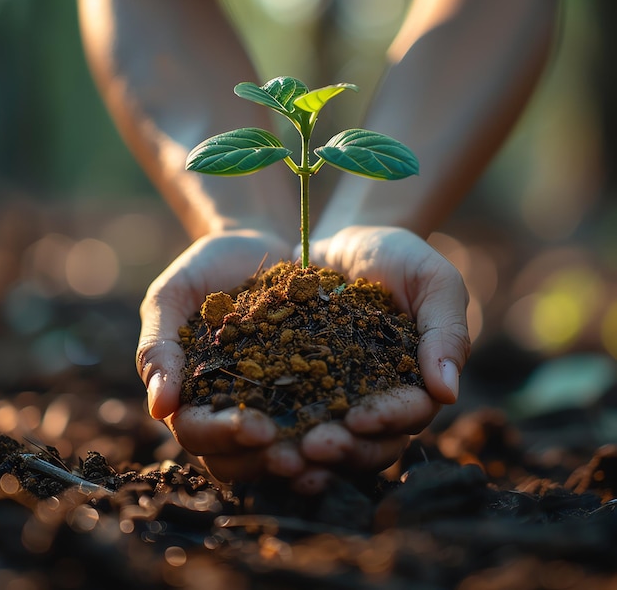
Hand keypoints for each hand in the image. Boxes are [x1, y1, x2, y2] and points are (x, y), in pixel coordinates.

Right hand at [137, 229, 358, 492]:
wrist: (256, 246)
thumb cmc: (205, 270)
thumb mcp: (172, 297)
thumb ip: (158, 347)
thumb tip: (159, 408)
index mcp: (191, 396)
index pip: (198, 432)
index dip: (224, 436)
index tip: (257, 428)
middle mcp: (232, 408)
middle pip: (240, 456)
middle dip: (268, 461)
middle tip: (301, 457)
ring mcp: (273, 402)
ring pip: (282, 448)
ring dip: (307, 458)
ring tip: (335, 451)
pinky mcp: (311, 387)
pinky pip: (322, 418)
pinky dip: (337, 430)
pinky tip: (362, 429)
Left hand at [291, 226, 469, 483]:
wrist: (347, 241)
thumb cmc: (400, 256)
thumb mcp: (433, 280)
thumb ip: (446, 330)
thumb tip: (447, 394)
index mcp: (417, 382)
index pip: (410, 414)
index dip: (386, 421)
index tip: (358, 419)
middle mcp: (378, 399)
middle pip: (369, 442)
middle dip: (343, 450)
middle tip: (311, 449)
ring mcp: (337, 395)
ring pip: (329, 439)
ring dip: (306, 457)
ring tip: (278, 459)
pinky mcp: (300, 384)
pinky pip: (289, 414)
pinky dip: (275, 431)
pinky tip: (253, 438)